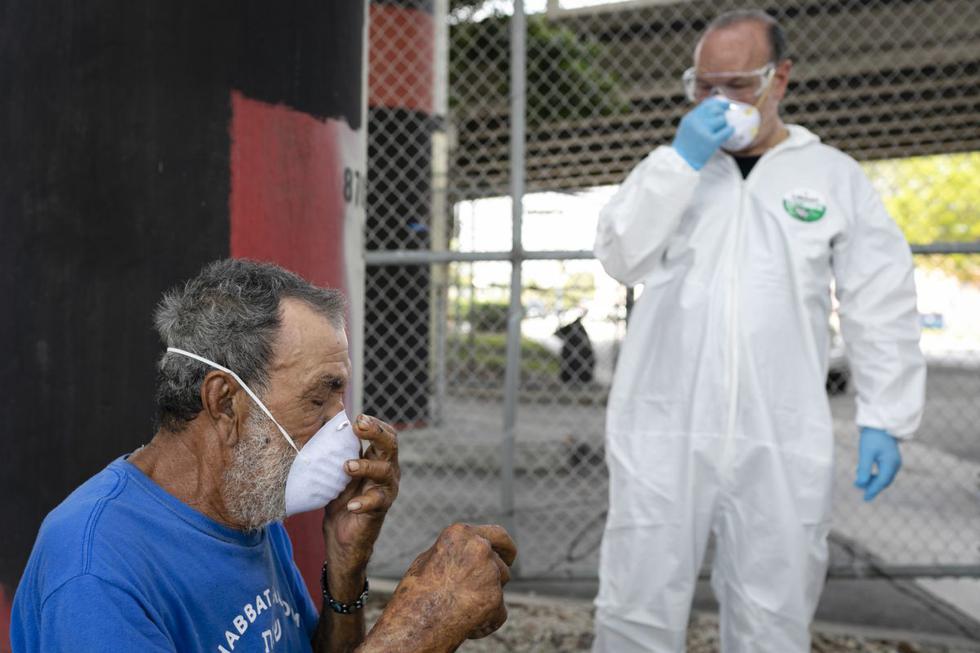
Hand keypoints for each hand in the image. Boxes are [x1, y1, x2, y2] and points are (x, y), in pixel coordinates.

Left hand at [322, 414, 399, 582]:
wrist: (342, 537)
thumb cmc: (340, 498)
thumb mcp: (336, 469)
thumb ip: (336, 446)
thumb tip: (327, 414)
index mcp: (378, 458)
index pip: (386, 434)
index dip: (375, 424)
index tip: (357, 417)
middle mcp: (387, 471)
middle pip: (391, 446)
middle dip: (376, 433)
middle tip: (359, 426)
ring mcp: (386, 490)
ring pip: (385, 472)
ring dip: (366, 466)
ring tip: (347, 467)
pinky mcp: (379, 510)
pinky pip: (376, 502)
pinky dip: (363, 502)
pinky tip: (351, 504)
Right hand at [363, 524, 516, 650]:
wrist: (412, 625)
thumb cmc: (414, 595)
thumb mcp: (429, 560)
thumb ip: (455, 552)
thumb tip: (470, 552)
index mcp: (461, 534)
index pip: (497, 534)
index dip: (505, 546)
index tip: (508, 556)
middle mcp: (479, 548)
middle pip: (502, 561)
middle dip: (506, 567)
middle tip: (505, 575)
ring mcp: (489, 573)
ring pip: (500, 586)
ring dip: (488, 597)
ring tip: (459, 609)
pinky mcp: (495, 599)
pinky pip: (498, 612)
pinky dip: (486, 620)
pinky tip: (464, 625)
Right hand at [671, 98, 733, 169]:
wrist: (681, 163)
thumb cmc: (686, 145)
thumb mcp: (687, 127)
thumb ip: (698, 117)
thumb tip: (717, 105)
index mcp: (690, 118)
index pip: (708, 104)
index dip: (719, 103)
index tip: (726, 105)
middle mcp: (696, 122)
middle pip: (716, 110)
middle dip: (722, 115)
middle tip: (722, 122)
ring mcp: (703, 131)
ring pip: (722, 120)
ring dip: (724, 124)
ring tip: (720, 131)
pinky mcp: (711, 142)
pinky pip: (727, 130)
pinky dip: (730, 130)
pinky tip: (729, 132)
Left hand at [854, 426, 901, 501]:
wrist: (879, 423)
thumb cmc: (872, 437)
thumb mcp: (866, 453)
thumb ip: (864, 469)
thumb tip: (861, 484)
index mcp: (890, 463)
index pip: (881, 482)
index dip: (872, 490)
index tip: (864, 498)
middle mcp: (895, 464)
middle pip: (884, 481)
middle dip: (872, 487)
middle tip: (861, 493)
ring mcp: (894, 461)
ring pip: (884, 477)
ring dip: (872, 481)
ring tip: (859, 482)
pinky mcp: (890, 458)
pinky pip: (883, 471)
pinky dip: (874, 474)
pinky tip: (863, 471)